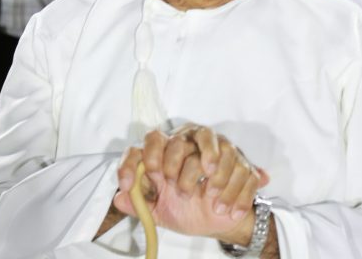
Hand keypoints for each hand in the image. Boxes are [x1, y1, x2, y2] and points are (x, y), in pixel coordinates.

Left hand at [114, 125, 268, 244]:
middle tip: (182, 192)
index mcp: (168, 151)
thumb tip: (119, 198)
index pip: (153, 139)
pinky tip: (226, 208)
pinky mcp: (242, 163)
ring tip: (209, 200)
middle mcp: (192, 143)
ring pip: (216, 151)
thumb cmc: (185, 209)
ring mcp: (220, 149)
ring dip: (214, 179)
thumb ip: (140, 204)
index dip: (146, 156)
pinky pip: (242, 170)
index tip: (144, 178)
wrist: (217, 221)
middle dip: (180, 168)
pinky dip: (235, 192)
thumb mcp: (159, 211)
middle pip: (181, 142)